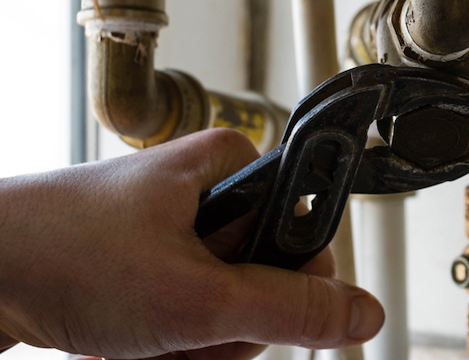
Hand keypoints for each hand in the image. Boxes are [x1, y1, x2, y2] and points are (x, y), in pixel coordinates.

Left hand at [0, 128, 383, 358]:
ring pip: (229, 310)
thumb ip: (289, 308)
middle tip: (183, 328)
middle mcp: (211, 197)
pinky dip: (167, 344)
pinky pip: (192, 319)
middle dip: (228, 325)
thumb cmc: (64, 253)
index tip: (252, 308)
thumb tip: (362, 312)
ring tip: (145, 336)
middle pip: (268, 281)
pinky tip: (129, 342)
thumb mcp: (193, 294)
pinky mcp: (154, 268)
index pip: (307, 231)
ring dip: (192, 342)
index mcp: (232, 169)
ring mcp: (181, 236)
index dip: (292, 282)